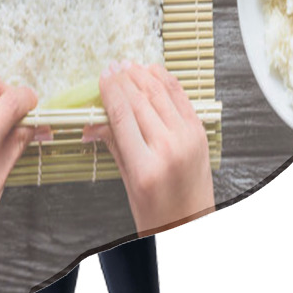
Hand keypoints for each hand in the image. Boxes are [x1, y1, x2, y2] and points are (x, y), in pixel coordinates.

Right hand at [84, 60, 214, 235]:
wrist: (193, 225)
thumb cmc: (157, 212)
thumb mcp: (128, 182)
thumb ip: (114, 145)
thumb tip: (92, 124)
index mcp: (145, 167)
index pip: (122, 115)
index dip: (110, 91)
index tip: (102, 77)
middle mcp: (168, 149)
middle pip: (139, 101)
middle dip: (123, 80)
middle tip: (112, 68)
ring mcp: (188, 138)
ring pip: (161, 94)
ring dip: (143, 75)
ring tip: (130, 66)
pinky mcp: (200, 133)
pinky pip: (181, 98)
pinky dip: (166, 81)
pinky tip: (154, 72)